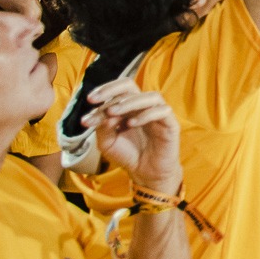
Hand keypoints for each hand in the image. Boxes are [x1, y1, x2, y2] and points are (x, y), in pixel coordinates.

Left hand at [82, 78, 181, 194]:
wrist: (144, 172)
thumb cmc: (127, 154)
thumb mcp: (107, 142)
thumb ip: (103, 127)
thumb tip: (105, 113)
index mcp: (128, 107)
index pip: (116, 93)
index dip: (102, 95)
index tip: (88, 104)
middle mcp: (143, 106)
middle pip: (131, 86)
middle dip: (111, 90)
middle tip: (95, 100)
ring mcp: (158, 113)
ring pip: (150, 96)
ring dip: (129, 102)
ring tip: (112, 113)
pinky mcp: (171, 124)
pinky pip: (162, 111)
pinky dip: (146, 115)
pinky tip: (131, 124)